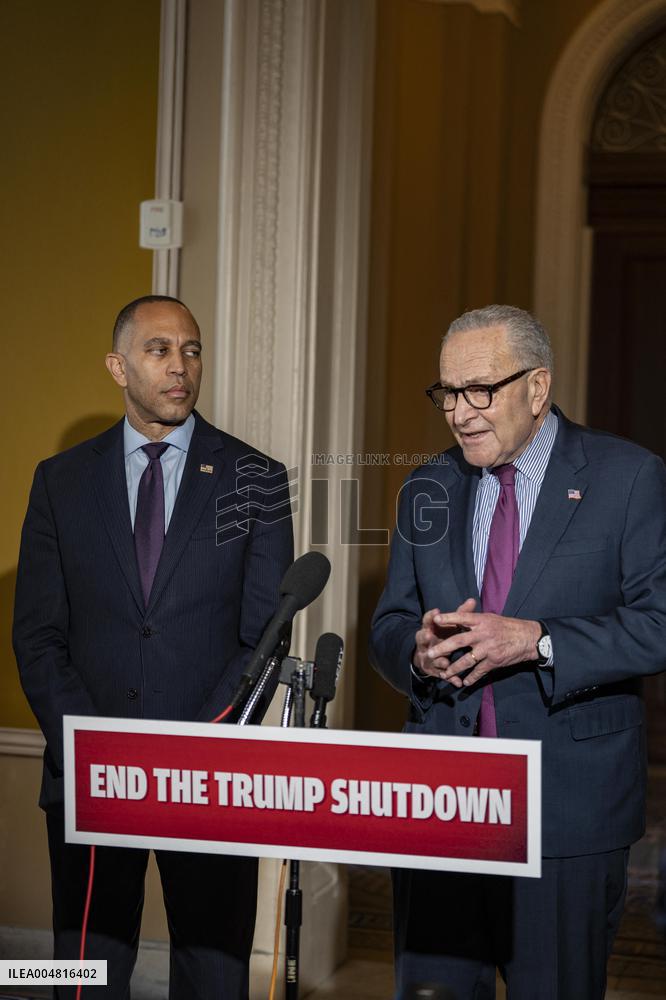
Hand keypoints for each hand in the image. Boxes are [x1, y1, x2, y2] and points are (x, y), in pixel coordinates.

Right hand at [412, 598, 476, 679]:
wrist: (428, 656)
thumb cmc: (442, 636)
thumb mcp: (450, 625)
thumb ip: (461, 614)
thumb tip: (472, 600)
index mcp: (429, 629)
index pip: (427, 621)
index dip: (430, 617)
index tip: (436, 611)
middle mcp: (425, 642)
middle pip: (421, 638)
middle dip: (424, 637)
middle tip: (428, 635)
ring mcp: (427, 656)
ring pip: (431, 658)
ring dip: (438, 660)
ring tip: (445, 662)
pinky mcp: (433, 670)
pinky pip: (441, 675)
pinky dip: (450, 678)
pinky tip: (457, 682)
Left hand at [424, 609, 541, 687]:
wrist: (528, 638)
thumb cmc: (508, 627)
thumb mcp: (491, 619)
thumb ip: (474, 619)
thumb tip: (458, 617)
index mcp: (482, 621)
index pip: (462, 617)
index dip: (448, 618)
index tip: (435, 619)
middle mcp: (483, 634)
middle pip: (459, 641)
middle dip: (443, 648)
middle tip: (429, 653)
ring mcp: (488, 648)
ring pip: (467, 660)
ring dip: (454, 668)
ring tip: (444, 674)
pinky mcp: (494, 661)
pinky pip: (479, 671)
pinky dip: (471, 678)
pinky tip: (464, 683)